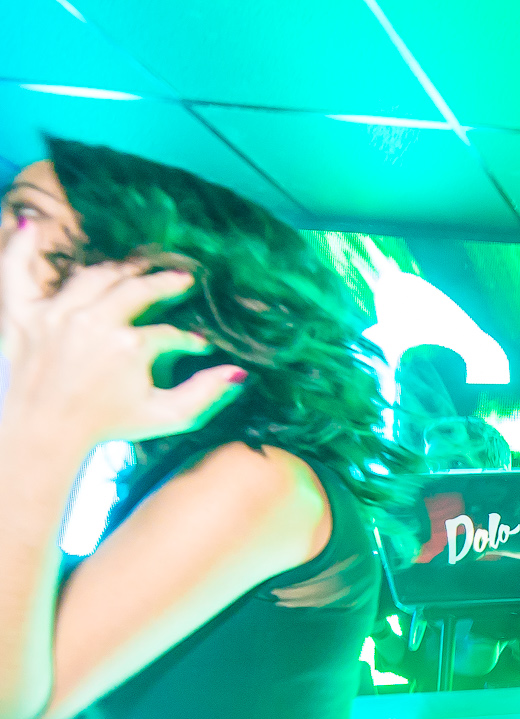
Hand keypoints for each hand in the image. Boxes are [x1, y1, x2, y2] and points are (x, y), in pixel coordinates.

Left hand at [0, 231, 242, 447]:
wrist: (44, 434)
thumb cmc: (107, 426)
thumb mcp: (166, 416)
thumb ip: (206, 394)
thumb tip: (238, 372)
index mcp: (129, 346)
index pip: (171, 333)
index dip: (189, 340)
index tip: (197, 344)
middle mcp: (93, 322)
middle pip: (136, 289)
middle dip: (164, 283)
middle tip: (181, 280)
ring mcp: (56, 315)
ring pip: (94, 276)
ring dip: (120, 271)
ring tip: (136, 270)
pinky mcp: (25, 316)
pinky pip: (18, 271)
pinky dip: (22, 245)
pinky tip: (31, 223)